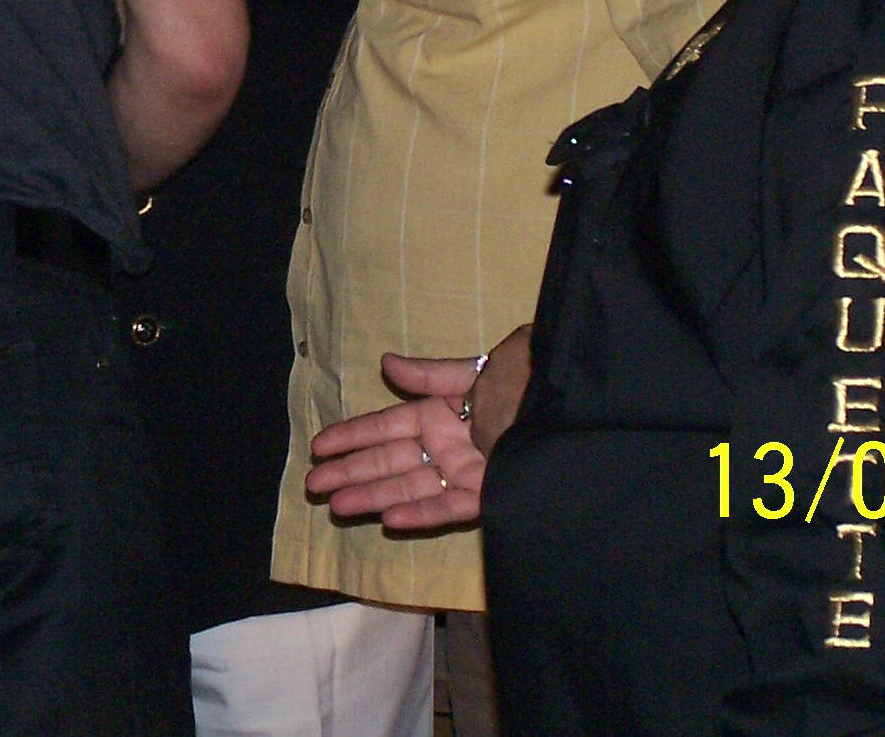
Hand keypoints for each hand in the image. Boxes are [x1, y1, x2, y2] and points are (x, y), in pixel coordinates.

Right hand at [304, 328, 532, 532]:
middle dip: (351, 473)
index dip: (351, 436)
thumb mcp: (472, 373)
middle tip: (314, 485)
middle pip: (389, 462)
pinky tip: (390, 521)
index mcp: (438, 413)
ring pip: (409, 488)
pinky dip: (420, 515)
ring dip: (374, 497)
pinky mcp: (488, 495)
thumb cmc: (522, 380)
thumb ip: (427, 376)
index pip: (384, 427)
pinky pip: (449, 508)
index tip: (318, 447)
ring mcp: (464, 472)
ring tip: (338, 507)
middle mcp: (445, 444)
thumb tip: (385, 363)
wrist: (569, 402)